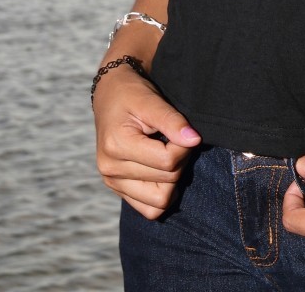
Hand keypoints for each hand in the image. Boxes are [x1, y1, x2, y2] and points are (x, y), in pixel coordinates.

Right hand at [94, 64, 200, 218]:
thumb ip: (173, 121)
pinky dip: (162, 195)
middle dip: (180, 161)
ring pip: (159, 203)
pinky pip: (149, 210)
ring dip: (173, 180)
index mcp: (116, 146)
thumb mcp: (151, 100)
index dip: (184, 147)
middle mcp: (110, 169)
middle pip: (166, 182)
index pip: (166, 162)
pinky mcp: (118, 189)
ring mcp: (112, 182)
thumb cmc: (131, 94)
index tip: (184, 131)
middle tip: (177, 139)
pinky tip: (163, 172)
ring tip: (169, 155)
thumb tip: (195, 140)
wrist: (110, 96)